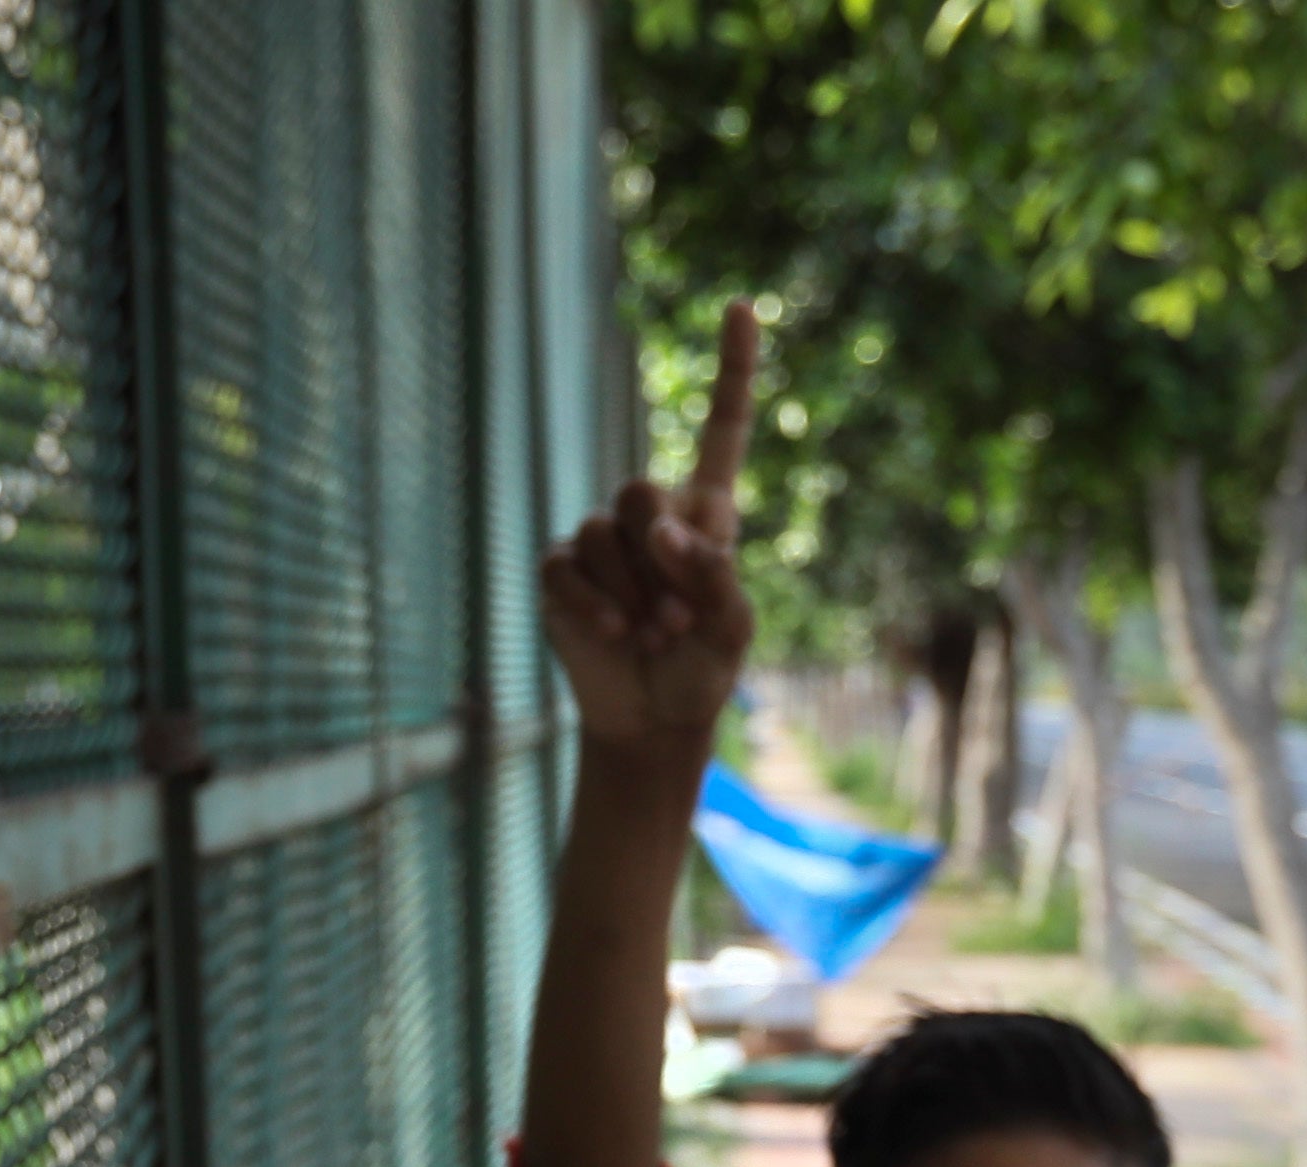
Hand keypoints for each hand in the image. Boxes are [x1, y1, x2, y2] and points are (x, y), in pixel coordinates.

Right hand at [542, 300, 756, 770]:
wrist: (651, 720)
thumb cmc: (701, 670)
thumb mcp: (731, 629)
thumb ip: (714, 577)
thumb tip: (663, 533)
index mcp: (705, 514)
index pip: (722, 429)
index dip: (734, 369)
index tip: (745, 306)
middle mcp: (649, 516)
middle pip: (639, 493)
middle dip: (658, 560)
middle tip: (676, 621)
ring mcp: (599, 541)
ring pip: (602, 535)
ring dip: (631, 596)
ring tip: (650, 639)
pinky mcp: (561, 573)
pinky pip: (567, 568)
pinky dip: (593, 607)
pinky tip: (613, 637)